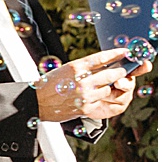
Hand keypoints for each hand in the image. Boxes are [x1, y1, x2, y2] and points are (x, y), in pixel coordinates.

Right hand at [33, 48, 149, 122]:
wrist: (36, 102)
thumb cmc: (49, 84)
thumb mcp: (66, 69)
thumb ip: (84, 67)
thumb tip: (104, 64)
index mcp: (76, 67)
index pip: (102, 58)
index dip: (116, 54)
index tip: (124, 53)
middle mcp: (81, 80)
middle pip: (111, 74)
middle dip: (120, 72)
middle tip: (123, 70)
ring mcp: (84, 95)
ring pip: (108, 89)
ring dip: (107, 87)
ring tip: (100, 86)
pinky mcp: (85, 108)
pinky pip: (100, 101)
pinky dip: (99, 98)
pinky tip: (93, 96)